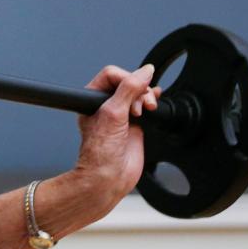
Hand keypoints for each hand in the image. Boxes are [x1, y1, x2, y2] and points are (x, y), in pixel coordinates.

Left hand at [74, 64, 162, 207]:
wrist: (109, 177)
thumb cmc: (101, 152)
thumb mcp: (113, 112)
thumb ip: (129, 88)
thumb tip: (145, 71)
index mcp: (92, 99)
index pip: (112, 75)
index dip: (126, 79)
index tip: (134, 91)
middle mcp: (105, 106)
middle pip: (128, 82)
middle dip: (139, 90)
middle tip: (139, 107)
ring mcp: (121, 115)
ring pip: (138, 93)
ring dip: (146, 96)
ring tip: (147, 109)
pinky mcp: (134, 125)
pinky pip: (145, 106)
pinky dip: (152, 101)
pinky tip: (156, 100)